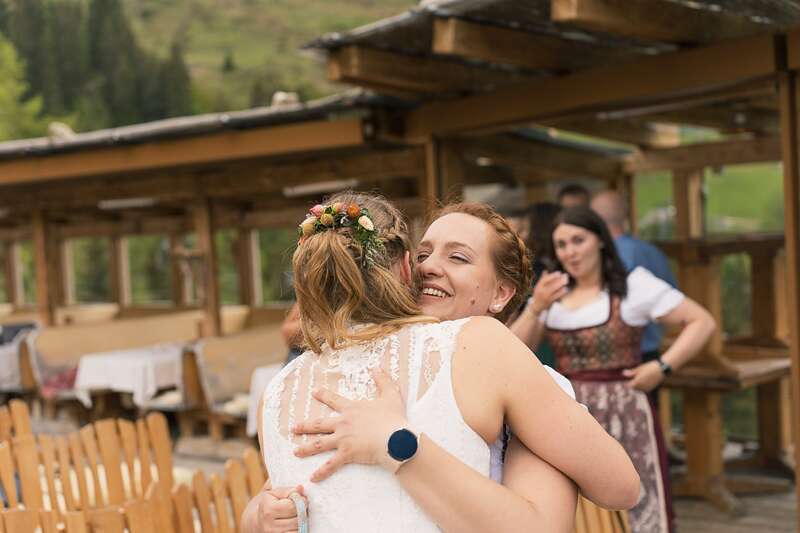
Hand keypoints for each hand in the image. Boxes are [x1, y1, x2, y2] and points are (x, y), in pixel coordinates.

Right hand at [248, 485, 305, 532]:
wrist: (255, 522)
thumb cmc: (266, 504)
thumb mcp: (271, 493)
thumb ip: (286, 489)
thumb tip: (300, 488)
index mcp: (268, 510)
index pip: (292, 506)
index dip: (301, 500)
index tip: (301, 498)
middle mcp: (270, 526)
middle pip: (298, 518)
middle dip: (302, 511)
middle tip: (301, 507)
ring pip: (299, 528)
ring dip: (302, 521)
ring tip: (297, 515)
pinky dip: (298, 529)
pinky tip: (294, 523)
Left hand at [292, 368, 407, 481]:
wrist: (397, 438)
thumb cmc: (394, 418)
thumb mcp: (390, 395)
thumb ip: (383, 380)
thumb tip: (377, 366)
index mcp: (352, 409)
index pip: (334, 400)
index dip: (323, 395)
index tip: (314, 392)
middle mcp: (343, 423)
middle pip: (319, 424)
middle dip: (305, 426)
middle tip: (293, 428)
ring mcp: (343, 439)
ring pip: (319, 444)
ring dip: (306, 448)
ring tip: (295, 451)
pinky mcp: (347, 453)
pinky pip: (331, 464)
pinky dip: (322, 472)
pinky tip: (313, 478)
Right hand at [530, 272, 569, 313]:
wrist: (537, 306)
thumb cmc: (539, 294)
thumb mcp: (538, 286)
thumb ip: (542, 279)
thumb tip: (546, 270)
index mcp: (539, 286)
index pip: (546, 279)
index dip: (553, 275)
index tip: (559, 272)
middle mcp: (542, 291)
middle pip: (552, 284)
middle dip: (560, 280)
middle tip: (566, 276)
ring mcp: (546, 297)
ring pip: (555, 290)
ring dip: (562, 285)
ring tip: (566, 282)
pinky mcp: (550, 302)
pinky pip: (557, 296)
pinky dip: (562, 292)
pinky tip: (565, 289)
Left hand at [622, 361, 663, 391]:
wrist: (662, 369)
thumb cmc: (649, 367)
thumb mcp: (639, 369)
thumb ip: (631, 373)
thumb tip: (623, 373)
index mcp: (637, 382)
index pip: (628, 386)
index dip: (625, 384)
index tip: (622, 382)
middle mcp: (642, 387)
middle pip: (633, 388)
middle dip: (631, 385)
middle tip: (627, 381)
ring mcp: (647, 388)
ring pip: (638, 389)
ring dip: (636, 386)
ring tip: (635, 380)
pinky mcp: (651, 389)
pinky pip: (643, 389)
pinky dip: (641, 387)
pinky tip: (642, 382)